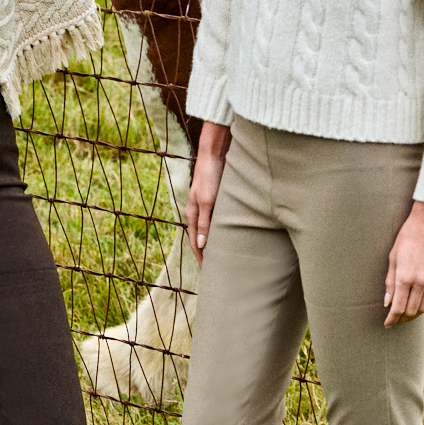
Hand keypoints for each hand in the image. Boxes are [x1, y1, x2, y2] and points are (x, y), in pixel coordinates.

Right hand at [185, 121, 231, 264]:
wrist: (216, 152)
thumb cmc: (211, 175)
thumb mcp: (208, 201)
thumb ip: (205, 223)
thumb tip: (201, 245)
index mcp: (193, 214)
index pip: (195, 242)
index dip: (201, 258)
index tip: (209, 272)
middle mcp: (198, 211)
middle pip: (201, 237)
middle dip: (207, 253)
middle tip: (217, 268)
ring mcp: (207, 205)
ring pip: (210, 229)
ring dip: (215, 242)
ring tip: (225, 255)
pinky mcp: (216, 198)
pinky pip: (217, 219)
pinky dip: (221, 230)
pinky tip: (230, 234)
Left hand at [384, 200, 423, 327]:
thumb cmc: (408, 236)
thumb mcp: (393, 257)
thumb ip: (390, 282)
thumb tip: (387, 302)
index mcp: (405, 277)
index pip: (398, 307)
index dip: (392, 319)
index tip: (387, 324)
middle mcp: (420, 282)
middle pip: (411, 311)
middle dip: (401, 319)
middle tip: (395, 321)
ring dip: (413, 315)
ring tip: (405, 316)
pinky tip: (419, 305)